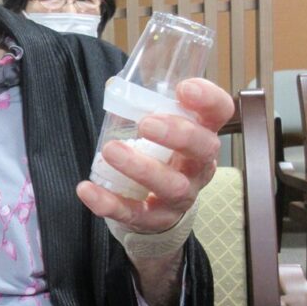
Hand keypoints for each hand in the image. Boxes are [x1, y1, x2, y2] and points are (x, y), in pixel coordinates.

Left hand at [76, 78, 234, 232]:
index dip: (209, 100)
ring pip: (172, 186)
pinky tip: (87, 189)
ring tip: (111, 150)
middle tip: (146, 123)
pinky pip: (134, 214)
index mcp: (202, 135)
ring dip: (141, 168)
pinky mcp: (155, 220)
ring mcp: (181, 196)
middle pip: (203, 149)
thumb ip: (146, 106)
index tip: (185, 88)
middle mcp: (198, 166)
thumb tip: (114, 85)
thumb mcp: (161, 128)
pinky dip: (109, 202)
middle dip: (178, 134)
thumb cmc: (160, 155)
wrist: (158, 208)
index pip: (220, 112)